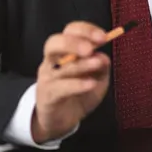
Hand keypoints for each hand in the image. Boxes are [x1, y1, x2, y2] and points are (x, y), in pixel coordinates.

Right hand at [32, 22, 110, 143]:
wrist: (61, 120)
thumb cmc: (79, 92)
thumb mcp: (97, 77)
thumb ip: (101, 66)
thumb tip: (103, 56)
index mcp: (64, 50)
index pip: (70, 31)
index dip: (86, 31)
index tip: (104, 37)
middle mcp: (52, 61)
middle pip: (54, 43)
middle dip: (73, 43)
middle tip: (91, 49)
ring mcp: (47, 78)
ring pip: (59, 66)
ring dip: (80, 64)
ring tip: (97, 63)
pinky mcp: (47, 97)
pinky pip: (60, 88)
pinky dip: (76, 85)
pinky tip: (91, 84)